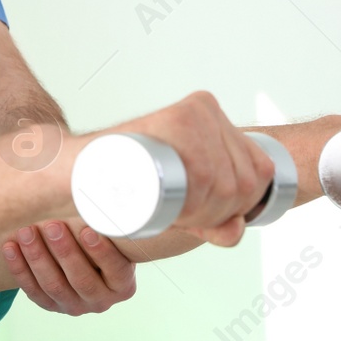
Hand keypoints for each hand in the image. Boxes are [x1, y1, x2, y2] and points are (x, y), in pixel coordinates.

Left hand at [1, 218, 136, 315]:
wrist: (82, 260)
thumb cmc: (98, 237)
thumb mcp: (108, 233)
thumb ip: (105, 220)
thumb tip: (98, 183)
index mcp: (122, 285)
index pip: (116, 271)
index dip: (102, 252)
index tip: (87, 230)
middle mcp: (101, 300)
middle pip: (82, 280)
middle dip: (65, 252)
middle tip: (52, 225)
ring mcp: (75, 306)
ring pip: (54, 286)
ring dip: (38, 257)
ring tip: (26, 231)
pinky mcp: (51, 306)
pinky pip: (32, 290)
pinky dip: (19, 268)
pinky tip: (10, 247)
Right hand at [106, 91, 275, 247]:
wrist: (80, 170)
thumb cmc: (130, 184)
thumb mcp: (183, 205)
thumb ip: (216, 220)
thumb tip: (236, 229)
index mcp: (217, 119)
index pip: (260, 171)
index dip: (239, 207)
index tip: (203, 216)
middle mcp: (208, 111)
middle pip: (244, 180)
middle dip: (220, 214)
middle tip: (183, 217)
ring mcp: (194, 113)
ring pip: (227, 182)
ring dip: (206, 213)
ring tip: (175, 213)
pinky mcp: (176, 119)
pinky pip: (206, 171)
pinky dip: (198, 199)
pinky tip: (177, 203)